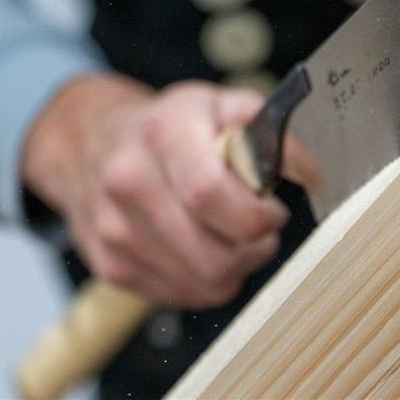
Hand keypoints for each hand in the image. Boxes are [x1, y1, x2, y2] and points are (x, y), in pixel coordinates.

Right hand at [22, 75, 289, 307]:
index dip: (254, 213)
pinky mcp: (110, 265)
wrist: (89, 141)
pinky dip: (207, 280)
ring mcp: (114, 228)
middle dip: (255, 246)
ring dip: (236, 266)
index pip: (208, 191)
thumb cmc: (168, 125)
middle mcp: (129, 180)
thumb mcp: (220, 104)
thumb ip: (270, 130)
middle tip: (262, 226)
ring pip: (203, 281)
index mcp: (163, 132)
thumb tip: (309, 172)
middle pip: (212, 251)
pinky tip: (206, 249)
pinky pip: (181, 295)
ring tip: (237, 237)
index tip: (272, 208)